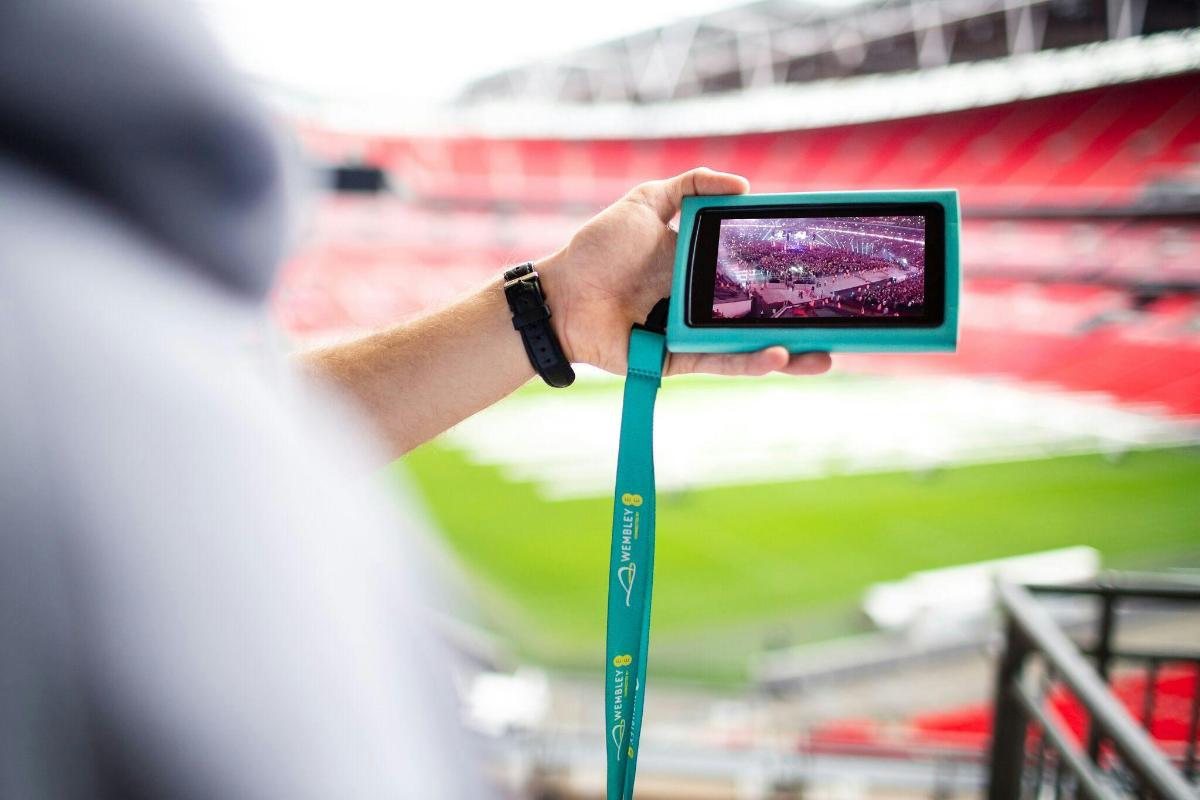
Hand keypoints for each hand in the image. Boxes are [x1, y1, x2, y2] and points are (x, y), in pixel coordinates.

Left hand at [539, 168, 831, 377]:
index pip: (754, 273)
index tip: (824, 269)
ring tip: (827, 354)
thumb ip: (690, 186)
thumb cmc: (598, 248)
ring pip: (750, 347)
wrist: (562, 292)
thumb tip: (745, 187)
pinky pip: (720, 362)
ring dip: (791, 353)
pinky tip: (780, 355)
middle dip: (803, 324)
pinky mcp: (678, 360)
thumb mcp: (645, 202)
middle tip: (844, 324)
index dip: (787, 274)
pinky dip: (750, 361)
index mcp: (701, 268)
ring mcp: (694, 334)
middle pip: (762, 316)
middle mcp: (704, 303)